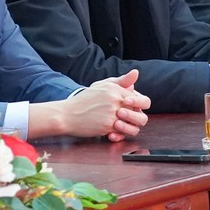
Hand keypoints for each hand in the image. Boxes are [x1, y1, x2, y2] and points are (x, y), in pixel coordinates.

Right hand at [30, 69, 149, 141]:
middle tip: (127, 120)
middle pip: (140, 113)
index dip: (140, 107)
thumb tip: (136, 73)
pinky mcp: (108, 125)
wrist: (67, 114)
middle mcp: (115, 100)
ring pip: (134, 125)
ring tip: (120, 126)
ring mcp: (112, 113)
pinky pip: (123, 133)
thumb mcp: (101, 86)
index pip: (142, 100)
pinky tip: (111, 133)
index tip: (131, 109)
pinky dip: (119, 135)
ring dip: (130, 128)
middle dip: (137, 119)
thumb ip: (120, 81)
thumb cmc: (84, 101)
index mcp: (116, 89)